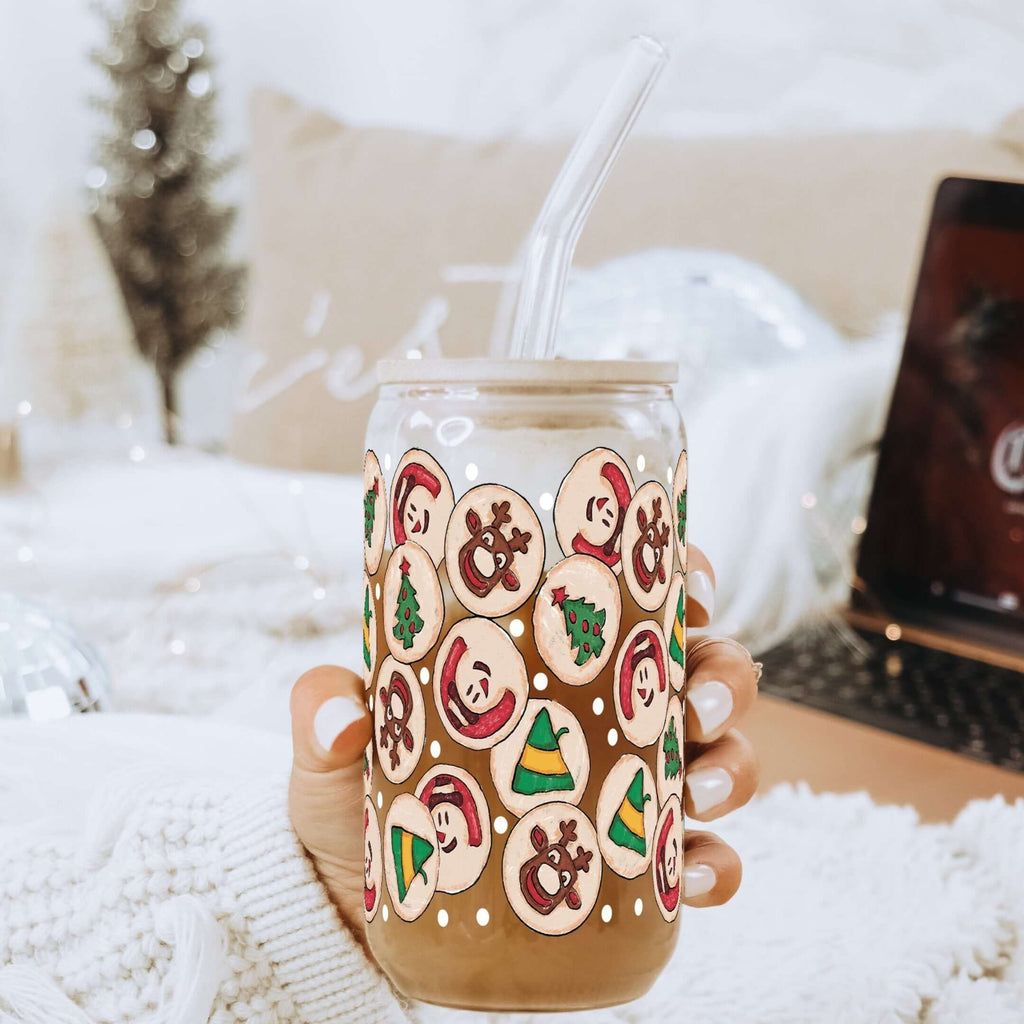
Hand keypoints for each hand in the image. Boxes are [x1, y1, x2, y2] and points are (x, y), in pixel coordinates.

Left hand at [289, 542, 757, 937]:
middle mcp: (602, 717)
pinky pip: (700, 859)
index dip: (682, 581)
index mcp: (550, 664)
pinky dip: (717, 864)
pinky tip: (700, 871)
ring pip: (718, 758)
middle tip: (693, 704)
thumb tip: (341, 718)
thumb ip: (326, 714)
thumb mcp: (336, 755)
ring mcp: (624, 790)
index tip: (689, 589)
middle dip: (722, 679)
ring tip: (700, 791)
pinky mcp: (630, 866)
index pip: (634, 601)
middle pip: (700, 673)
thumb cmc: (364, 808)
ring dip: (732, 768)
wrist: (364, 915)